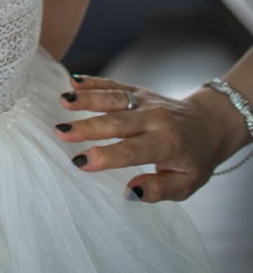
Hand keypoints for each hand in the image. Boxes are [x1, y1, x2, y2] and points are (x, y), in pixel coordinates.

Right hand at [53, 72, 244, 201]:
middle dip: (88, 127)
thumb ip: (159, 189)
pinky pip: (115, 84)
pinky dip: (94, 82)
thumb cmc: (195, 159)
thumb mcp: (187, 183)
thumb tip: (130, 192)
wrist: (211, 123)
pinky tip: (73, 81)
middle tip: (61, 132)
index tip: (81, 161)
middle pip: (117, 122)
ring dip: (88, 98)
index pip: (132, 151)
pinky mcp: (139, 91)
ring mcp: (145, 101)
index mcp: (167, 144)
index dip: (106, 156)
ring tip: (63, 100)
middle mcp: (155, 119)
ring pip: (113, 98)